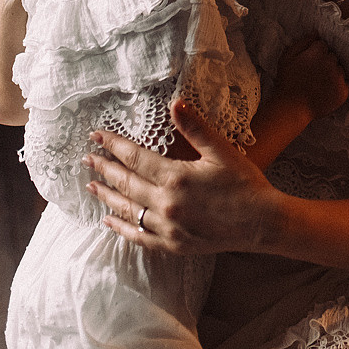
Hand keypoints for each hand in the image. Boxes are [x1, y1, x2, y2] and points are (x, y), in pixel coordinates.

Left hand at [83, 99, 283, 253]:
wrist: (262, 223)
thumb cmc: (244, 183)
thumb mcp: (221, 151)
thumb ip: (195, 128)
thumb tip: (174, 103)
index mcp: (176, 178)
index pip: (135, 158)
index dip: (114, 146)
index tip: (96, 136)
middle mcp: (166, 205)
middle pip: (126, 184)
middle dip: (105, 169)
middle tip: (86, 159)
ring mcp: (168, 229)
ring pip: (128, 210)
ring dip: (107, 196)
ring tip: (91, 185)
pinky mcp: (173, 245)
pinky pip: (139, 236)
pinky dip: (121, 228)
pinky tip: (108, 220)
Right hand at [274, 36, 348, 120]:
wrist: (291, 108)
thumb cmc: (287, 82)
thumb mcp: (287, 57)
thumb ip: (303, 42)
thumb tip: (316, 32)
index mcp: (318, 52)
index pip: (323, 45)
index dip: (315, 53)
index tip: (309, 62)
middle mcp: (331, 62)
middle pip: (333, 56)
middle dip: (325, 61)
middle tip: (314, 73)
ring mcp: (339, 77)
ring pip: (340, 69)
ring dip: (333, 73)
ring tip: (320, 83)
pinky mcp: (343, 91)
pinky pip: (345, 83)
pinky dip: (338, 86)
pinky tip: (327, 90)